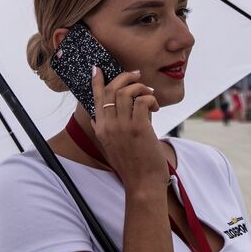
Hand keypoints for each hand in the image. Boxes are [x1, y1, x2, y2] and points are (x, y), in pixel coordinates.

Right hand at [89, 65, 164, 191]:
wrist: (142, 184)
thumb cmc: (130, 165)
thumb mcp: (110, 147)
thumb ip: (103, 131)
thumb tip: (94, 119)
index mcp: (100, 128)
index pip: (95, 98)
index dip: (97, 80)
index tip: (97, 68)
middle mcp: (108, 125)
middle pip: (111, 89)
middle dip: (125, 77)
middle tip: (138, 76)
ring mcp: (122, 126)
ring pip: (126, 92)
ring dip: (141, 88)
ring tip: (150, 95)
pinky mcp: (139, 128)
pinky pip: (142, 100)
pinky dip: (151, 99)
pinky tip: (155, 108)